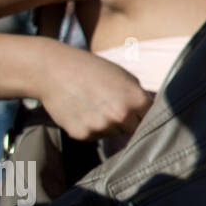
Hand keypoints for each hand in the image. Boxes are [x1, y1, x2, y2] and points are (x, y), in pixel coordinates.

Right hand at [37, 43, 154, 140]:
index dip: (143, 112)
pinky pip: (96, 136)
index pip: (150, 116)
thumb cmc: (93, 69)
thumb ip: (138, 97)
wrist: (55, 70)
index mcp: (136, 99)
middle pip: (134, 128)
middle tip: (112, 104)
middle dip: (128, 120)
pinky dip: (92, 127)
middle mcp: (121, 115)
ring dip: (109, 124)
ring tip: (95, 105)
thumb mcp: (124, 76)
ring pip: (114, 133)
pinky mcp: (83, 134)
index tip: (137, 108)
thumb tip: (149, 115)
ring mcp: (101, 127)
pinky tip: (83, 111)